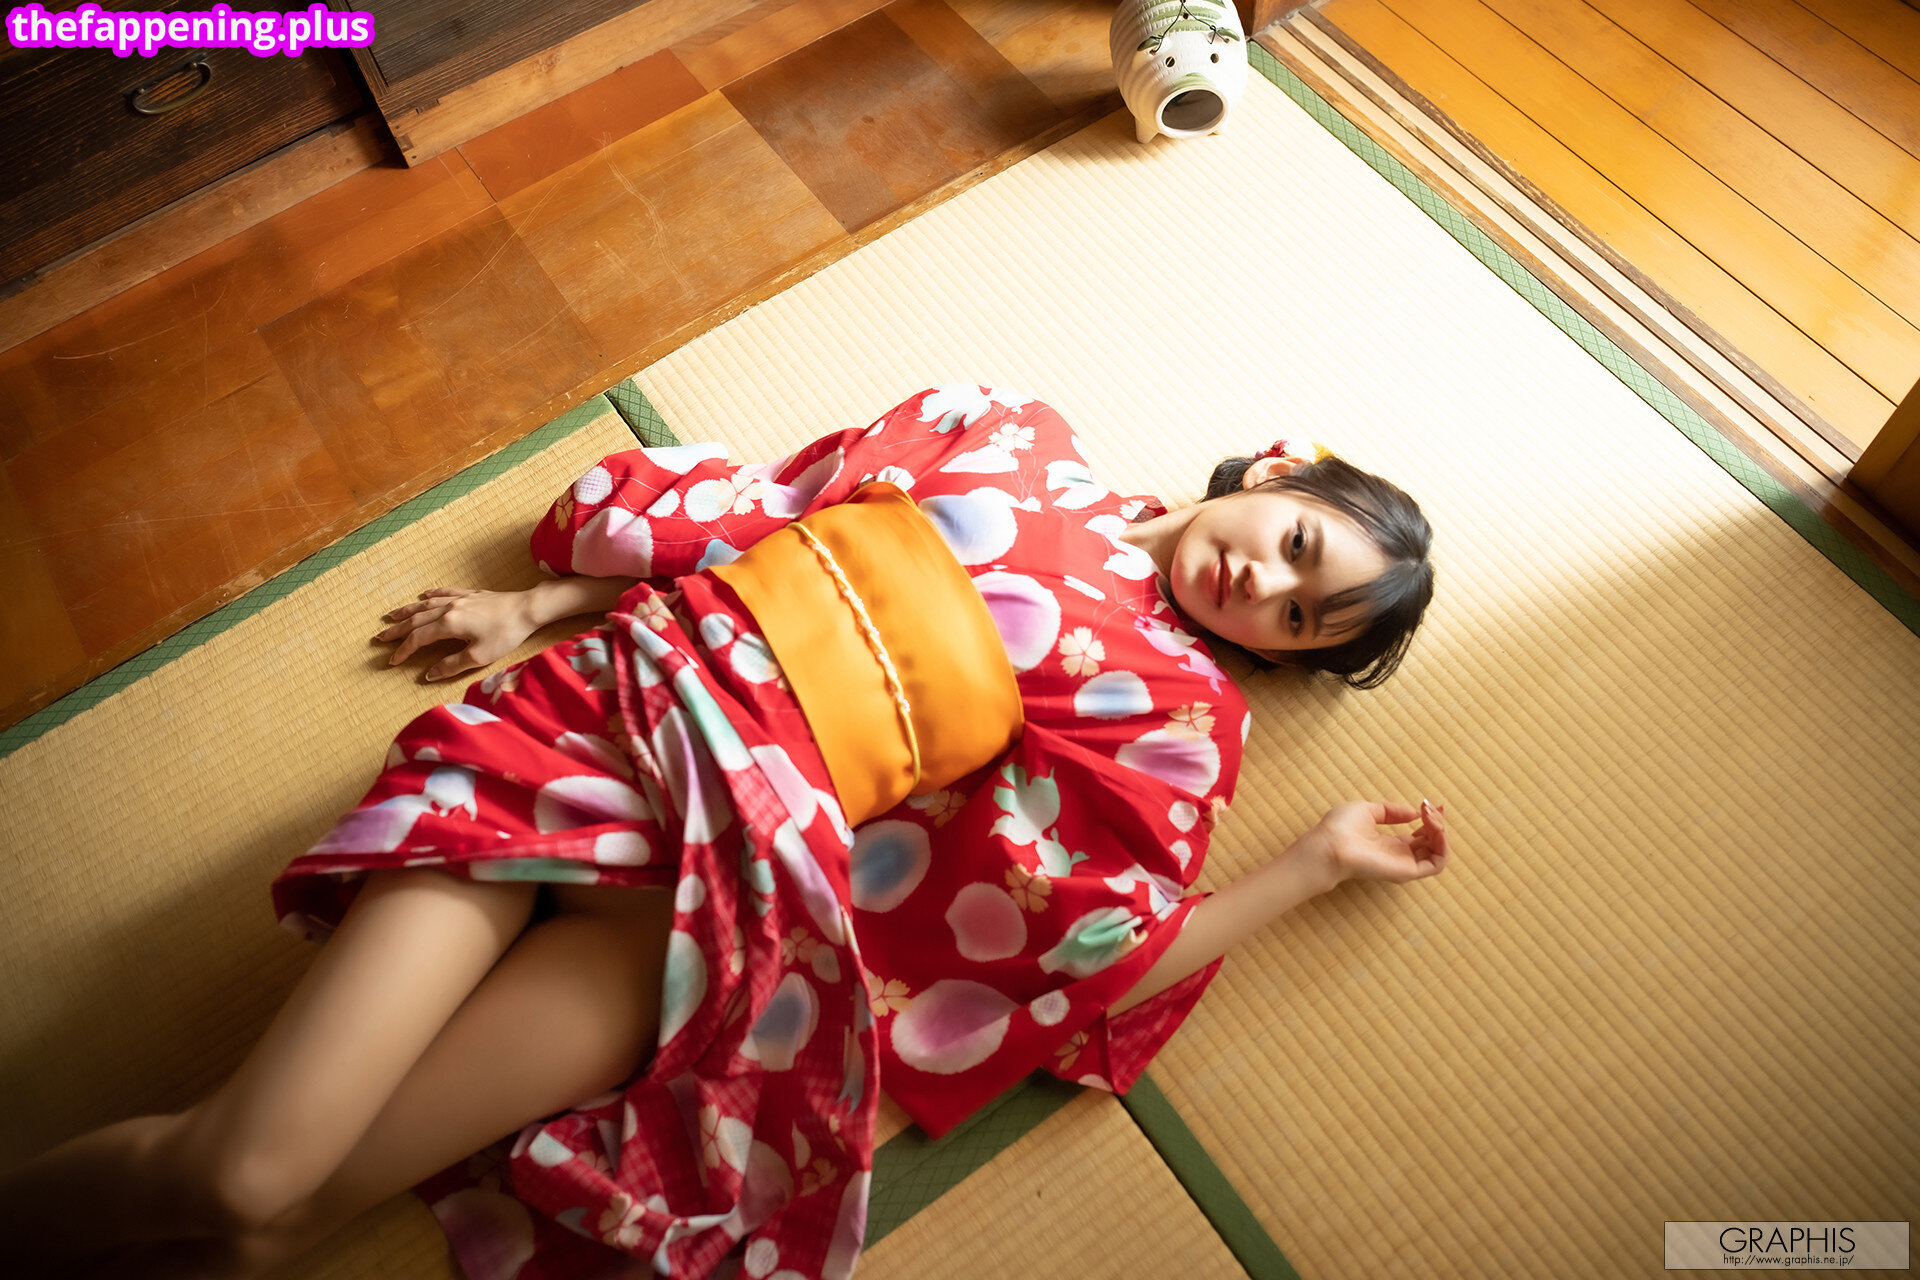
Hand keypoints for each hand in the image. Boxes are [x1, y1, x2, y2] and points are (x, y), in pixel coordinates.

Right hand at [374, 587, 538, 680]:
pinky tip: (425, 595)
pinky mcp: (471, 594)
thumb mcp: (479, 656)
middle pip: (416, 619)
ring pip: (426, 604)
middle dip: (397, 630)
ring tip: (392, 615)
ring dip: (408, 611)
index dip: (404, 650)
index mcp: (449, 624)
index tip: (392, 661)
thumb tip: (429, 674)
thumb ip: (452, 665)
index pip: (418, 638)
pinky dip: (431, 595)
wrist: (527, 609)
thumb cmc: (506, 634)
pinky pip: (445, 592)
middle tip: (380, 637)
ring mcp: (460, 599)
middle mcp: (449, 608)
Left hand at [1295, 799, 1450, 889]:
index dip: (1431, 820)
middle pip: (1432, 843)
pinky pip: (1438, 863)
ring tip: (1430, 816)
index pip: (1421, 836)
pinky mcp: (1408, 871)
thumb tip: (1413, 812)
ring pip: (1438, 852)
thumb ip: (1391, 811)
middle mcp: (1400, 856)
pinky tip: (1435, 827)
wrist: (1329, 845)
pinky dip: (1443, 844)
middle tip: (1430, 808)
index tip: (1432, 805)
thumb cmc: (1340, 828)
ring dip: (1441, 831)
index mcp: (1390, 844)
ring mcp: (1405, 865)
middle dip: (1437, 822)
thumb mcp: (1368, 810)